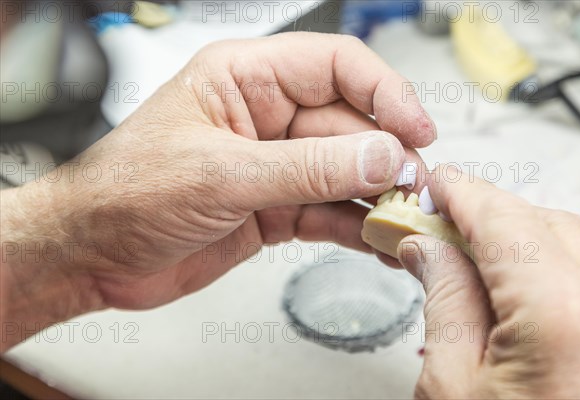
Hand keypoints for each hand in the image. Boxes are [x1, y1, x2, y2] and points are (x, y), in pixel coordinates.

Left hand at [0, 32, 434, 349]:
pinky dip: (355, 227)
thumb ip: (306, 168)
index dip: (385, 93)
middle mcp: (266, 117)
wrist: (93, 255)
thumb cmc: (127, 193)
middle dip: (385, 157)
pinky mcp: (275, 209)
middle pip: (350, 125)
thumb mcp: (221, 173)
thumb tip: (380, 156)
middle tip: (413, 189)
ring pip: (344, 172)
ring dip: (377, 195)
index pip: (336, 66)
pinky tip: (378, 239)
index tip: (416, 130)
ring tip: (405, 220)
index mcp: (246, 79)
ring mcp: (274, 166)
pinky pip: (328, 211)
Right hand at [397, 166, 579, 398]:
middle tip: (443, 227)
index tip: (439, 185)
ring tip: (475, 262)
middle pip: (547, 224)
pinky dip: (553, 269)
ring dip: (524, 242)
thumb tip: (430, 249)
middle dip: (492, 217)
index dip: (463, 194)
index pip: (505, 220)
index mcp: (566, 317)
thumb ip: (445, 301)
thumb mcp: (451, 384)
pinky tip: (517, 288)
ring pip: (577, 246)